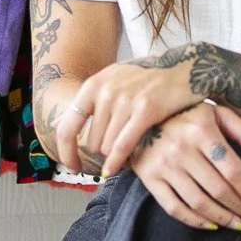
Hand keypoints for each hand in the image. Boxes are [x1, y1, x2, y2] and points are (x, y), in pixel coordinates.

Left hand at [53, 56, 197, 176]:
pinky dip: (115, 162)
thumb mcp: (113, 81)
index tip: (70, 166)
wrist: (186, 68)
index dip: (65, 151)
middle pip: (91, 141)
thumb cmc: (147, 79)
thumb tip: (55, 126)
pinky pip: (122, 145)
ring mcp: (125, 100)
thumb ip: (88, 103)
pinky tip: (112, 171)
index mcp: (93, 85)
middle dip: (101, 151)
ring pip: (106, 146)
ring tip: (129, 145)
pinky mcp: (145, 110)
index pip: (67, 125)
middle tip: (117, 149)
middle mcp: (105, 91)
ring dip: (115, 153)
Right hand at [130, 103, 240, 229]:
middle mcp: (181, 148)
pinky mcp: (149, 177)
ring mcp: (163, 164)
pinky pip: (174, 207)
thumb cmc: (185, 115)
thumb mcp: (216, 113)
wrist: (139, 118)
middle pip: (218, 189)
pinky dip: (194, 221)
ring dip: (221, 217)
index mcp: (201, 130)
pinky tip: (210, 224)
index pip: (233, 170)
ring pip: (198, 202)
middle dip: (239, 207)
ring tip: (235, 223)